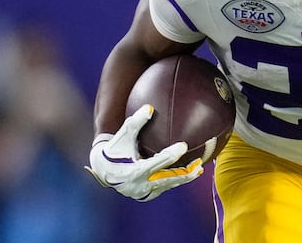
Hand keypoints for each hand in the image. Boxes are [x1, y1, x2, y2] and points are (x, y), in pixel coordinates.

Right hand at [85, 104, 203, 200]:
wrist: (102, 169)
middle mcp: (139, 185)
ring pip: (168, 185)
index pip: (156, 162)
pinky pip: (164, 187)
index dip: (171, 154)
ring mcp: (143, 192)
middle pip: (167, 179)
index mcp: (133, 171)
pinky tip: (188, 173)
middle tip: (199, 164)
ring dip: (184, 178)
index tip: (184, 145)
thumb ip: (135, 122)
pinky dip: (176, 180)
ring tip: (199, 169)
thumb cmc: (115, 149)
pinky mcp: (146, 195)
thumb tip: (149, 107)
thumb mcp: (123, 135)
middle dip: (185, 173)